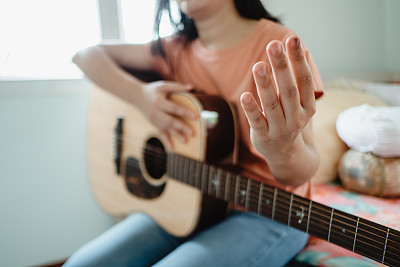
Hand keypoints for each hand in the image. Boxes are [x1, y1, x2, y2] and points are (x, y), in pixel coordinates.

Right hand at [137, 81, 195, 143]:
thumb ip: (177, 87)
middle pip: (170, 121)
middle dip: (181, 128)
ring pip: (166, 129)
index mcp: (159, 102)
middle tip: (192, 133)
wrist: (136, 96)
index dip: (184, 113)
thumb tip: (191, 88)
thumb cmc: (152, 90)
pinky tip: (172, 148)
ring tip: (185, 141)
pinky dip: (166, 141)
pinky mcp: (153, 124)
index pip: (174, 108)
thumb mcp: (163, 86)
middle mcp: (156, 112)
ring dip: (176, 136)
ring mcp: (154, 120)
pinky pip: (160, 133)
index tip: (195, 117)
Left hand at [240, 36, 316, 167]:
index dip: (298, 60)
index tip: (293, 39)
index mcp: (307, 106)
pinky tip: (244, 95)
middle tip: (274, 45)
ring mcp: (279, 129)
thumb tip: (302, 49)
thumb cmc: (290, 120)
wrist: (286, 154)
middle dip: (282, 66)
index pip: (304, 80)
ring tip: (258, 65)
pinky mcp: (263, 137)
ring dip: (265, 85)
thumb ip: (298, 79)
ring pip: (272, 105)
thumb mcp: (299, 103)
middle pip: (289, 89)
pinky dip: (251, 109)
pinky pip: (257, 121)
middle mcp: (296, 117)